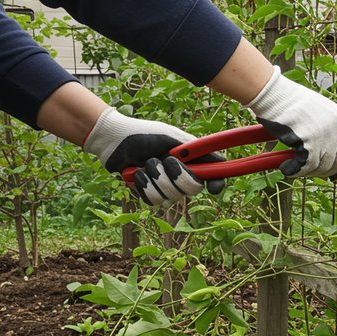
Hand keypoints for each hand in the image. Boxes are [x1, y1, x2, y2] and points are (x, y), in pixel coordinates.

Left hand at [83, 108, 224, 205]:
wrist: (114, 141)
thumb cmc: (144, 135)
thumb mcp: (173, 138)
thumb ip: (195, 149)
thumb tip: (221, 160)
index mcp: (191, 160)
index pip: (213, 175)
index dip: (217, 183)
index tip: (214, 187)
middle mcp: (180, 175)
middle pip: (192, 189)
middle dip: (176, 176)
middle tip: (165, 160)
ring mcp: (164, 187)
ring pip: (170, 197)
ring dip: (155, 177)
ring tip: (146, 163)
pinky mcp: (148, 194)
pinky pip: (153, 200)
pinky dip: (143, 185)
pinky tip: (137, 173)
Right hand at [246, 66, 336, 177]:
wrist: (274, 94)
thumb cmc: (289, 101)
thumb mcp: (318, 111)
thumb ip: (329, 129)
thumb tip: (331, 152)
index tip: (336, 172)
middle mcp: (336, 128)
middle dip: (325, 172)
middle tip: (311, 173)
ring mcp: (324, 135)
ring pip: (323, 166)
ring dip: (308, 172)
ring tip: (295, 168)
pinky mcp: (309, 141)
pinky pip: (307, 165)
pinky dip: (295, 170)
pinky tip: (287, 167)